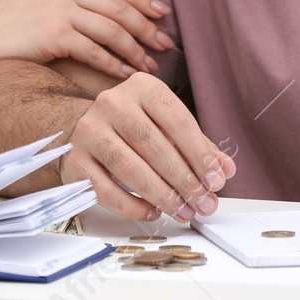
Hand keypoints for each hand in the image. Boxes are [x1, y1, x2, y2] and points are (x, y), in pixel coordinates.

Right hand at [0, 0, 174, 78]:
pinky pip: (94, 51)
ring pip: (111, 30)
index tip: (162, 12)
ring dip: (135, 49)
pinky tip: (125, 74)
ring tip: (150, 64)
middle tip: (166, 42)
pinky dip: (114, 64)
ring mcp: (59, 11)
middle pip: (119, 7)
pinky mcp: (53, 36)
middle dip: (147, 26)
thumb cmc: (2, 15)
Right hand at [59, 73, 235, 222]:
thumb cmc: (133, 126)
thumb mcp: (166, 125)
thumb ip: (197, 145)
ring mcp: (90, 130)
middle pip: (154, 146)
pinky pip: (105, 189)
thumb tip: (225, 170)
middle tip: (203, 202)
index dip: (200, 154)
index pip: (177, 120)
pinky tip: (152, 212)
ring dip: (162, 195)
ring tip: (183, 211)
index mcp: (142, 88)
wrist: (82, 125)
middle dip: (184, 180)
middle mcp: (113, 103)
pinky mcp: (75, 158)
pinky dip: (132, 206)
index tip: (216, 180)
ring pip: (130, 168)